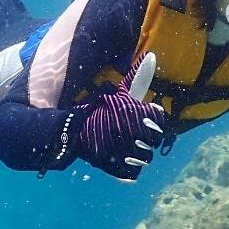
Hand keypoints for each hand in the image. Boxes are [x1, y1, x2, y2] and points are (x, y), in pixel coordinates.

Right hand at [69, 57, 166, 180]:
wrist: (70, 130)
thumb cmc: (97, 110)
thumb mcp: (118, 93)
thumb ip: (138, 78)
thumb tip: (152, 55)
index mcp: (136, 114)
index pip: (158, 119)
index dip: (151, 118)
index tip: (141, 118)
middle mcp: (134, 134)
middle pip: (154, 139)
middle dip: (146, 136)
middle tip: (132, 132)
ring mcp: (125, 153)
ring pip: (146, 157)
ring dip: (139, 152)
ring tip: (127, 146)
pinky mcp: (116, 169)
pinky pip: (133, 172)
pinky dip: (128, 167)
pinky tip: (121, 157)